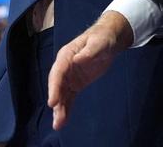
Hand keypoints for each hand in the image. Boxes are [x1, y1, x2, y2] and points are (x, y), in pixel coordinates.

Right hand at [47, 11, 132, 129]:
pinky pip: (69, 97)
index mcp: (67, 55)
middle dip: (56, 101)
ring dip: (59, 109)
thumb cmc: (102, 38)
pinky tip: (63, 120)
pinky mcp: (76, 83)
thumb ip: (88, 52)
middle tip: (56, 116)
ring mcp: (69, 76)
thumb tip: (75, 61)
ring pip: (62, 94)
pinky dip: (66, 108)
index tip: (53, 102)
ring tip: (58, 124)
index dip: (54, 87)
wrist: (109, 40)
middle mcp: (65, 67)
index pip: (58, 72)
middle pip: (57, 85)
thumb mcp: (98, 43)